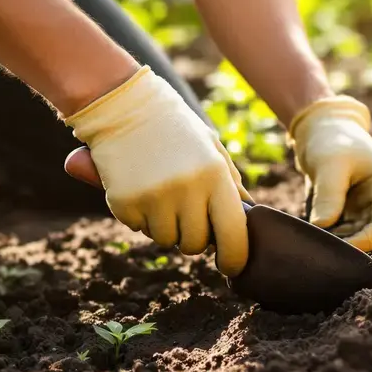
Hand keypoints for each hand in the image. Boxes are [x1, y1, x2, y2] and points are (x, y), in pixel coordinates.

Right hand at [62, 66, 250, 275]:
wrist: (124, 105)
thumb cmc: (175, 128)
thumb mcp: (211, 148)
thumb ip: (230, 184)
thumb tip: (247, 218)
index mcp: (214, 175)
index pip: (233, 234)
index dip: (234, 258)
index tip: (230, 266)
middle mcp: (186, 190)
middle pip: (195, 244)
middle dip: (192, 236)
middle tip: (185, 211)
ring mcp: (153, 198)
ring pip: (165, 240)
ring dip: (165, 226)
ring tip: (161, 193)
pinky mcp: (124, 203)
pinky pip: (138, 228)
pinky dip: (140, 217)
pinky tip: (140, 187)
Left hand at [289, 96, 371, 250]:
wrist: (323, 129)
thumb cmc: (332, 140)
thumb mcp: (329, 165)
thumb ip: (329, 195)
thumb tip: (322, 226)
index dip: (365, 240)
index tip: (338, 247)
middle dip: (353, 245)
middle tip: (324, 249)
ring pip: (362, 239)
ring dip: (342, 243)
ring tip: (318, 241)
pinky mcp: (357, 215)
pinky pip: (349, 235)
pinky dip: (335, 237)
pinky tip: (317, 235)